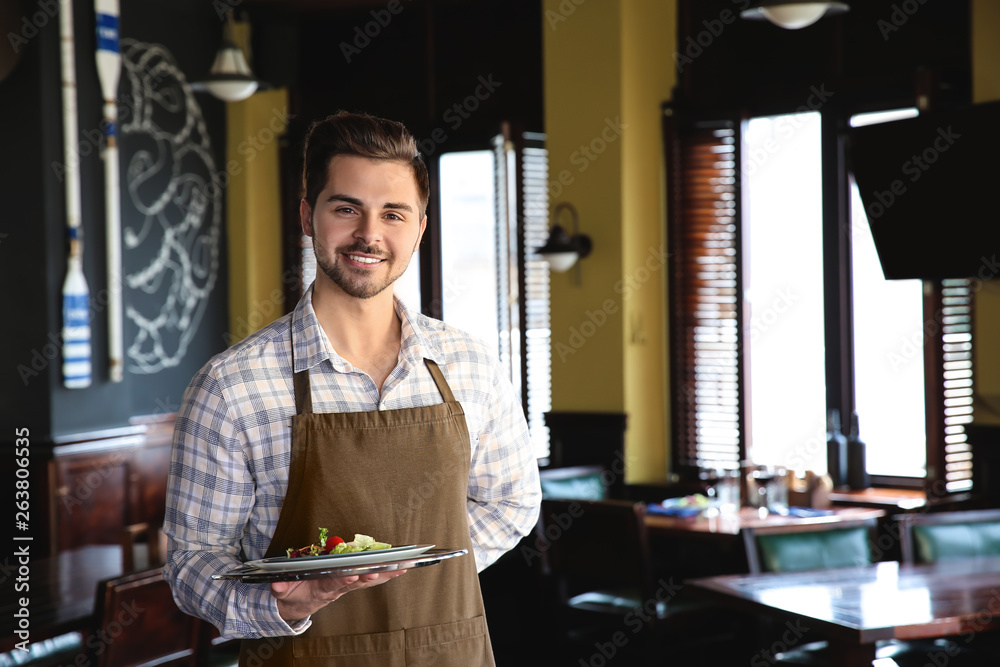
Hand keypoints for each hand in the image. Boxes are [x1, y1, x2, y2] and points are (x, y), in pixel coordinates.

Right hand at [271, 570, 406, 621]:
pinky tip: (401, 569)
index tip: (353, 575)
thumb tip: (276, 584)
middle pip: (355, 582)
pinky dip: (386, 574)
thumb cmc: (293, 594)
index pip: (333, 584)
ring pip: (367, 580)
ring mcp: (346, 585)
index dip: (343, 580)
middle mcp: (338, 587)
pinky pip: (371, 578)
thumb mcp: (282, 592)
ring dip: (383, 574)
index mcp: (321, 588)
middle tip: (379, 572)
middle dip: (368, 577)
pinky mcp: (351, 582)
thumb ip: (280, 587)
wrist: (297, 606)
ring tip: (400, 568)